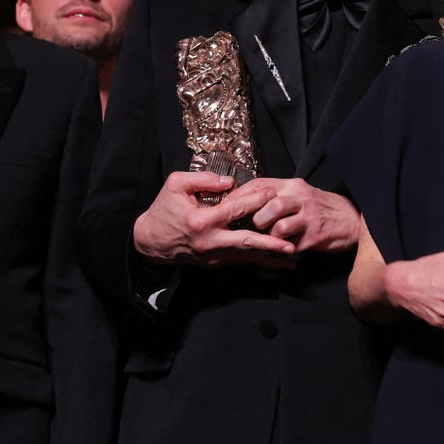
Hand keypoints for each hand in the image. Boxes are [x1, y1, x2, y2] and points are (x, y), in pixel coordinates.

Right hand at [131, 172, 294, 268]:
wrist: (150, 241)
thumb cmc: (163, 210)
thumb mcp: (176, 185)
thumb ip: (203, 179)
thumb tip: (229, 181)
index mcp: (200, 220)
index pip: (234, 209)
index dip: (255, 201)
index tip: (272, 193)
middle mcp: (209, 241)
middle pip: (245, 242)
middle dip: (271, 243)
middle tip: (291, 244)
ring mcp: (212, 256)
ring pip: (246, 257)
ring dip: (270, 258)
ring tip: (293, 258)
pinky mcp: (214, 263)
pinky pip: (240, 262)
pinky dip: (258, 262)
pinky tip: (275, 263)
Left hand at [244, 178, 361, 253]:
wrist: (352, 219)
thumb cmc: (320, 208)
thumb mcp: (299, 194)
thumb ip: (276, 195)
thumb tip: (245, 202)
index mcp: (293, 186)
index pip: (260, 185)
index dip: (241, 195)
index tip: (227, 205)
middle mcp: (301, 198)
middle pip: (270, 203)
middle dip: (256, 217)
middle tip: (253, 226)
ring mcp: (309, 217)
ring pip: (280, 226)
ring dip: (270, 235)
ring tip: (270, 238)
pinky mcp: (314, 236)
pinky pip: (290, 245)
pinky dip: (282, 249)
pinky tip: (281, 248)